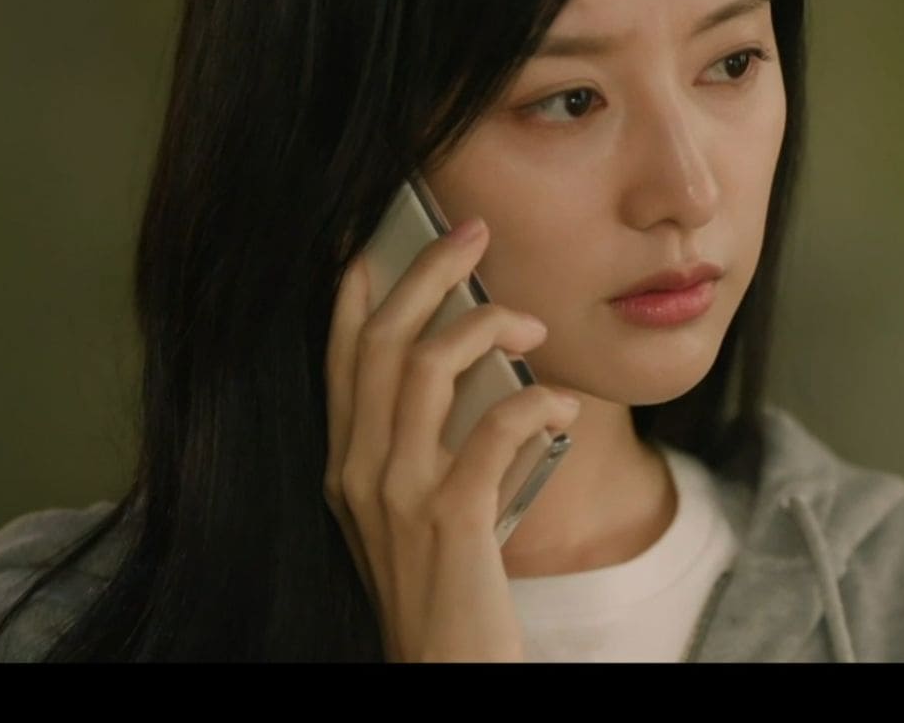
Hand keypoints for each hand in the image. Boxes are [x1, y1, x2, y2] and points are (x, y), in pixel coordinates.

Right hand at [323, 216, 580, 661]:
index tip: (385, 232)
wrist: (446, 672)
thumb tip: (491, 370)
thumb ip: (437, 445)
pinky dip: (538, 400)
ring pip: (428, 365)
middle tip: (475, 230)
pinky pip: (496, 425)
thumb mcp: (423, 510)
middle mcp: (356, 471)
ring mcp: (396, 494)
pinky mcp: (449, 519)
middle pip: (383, 338)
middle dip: (430, 270)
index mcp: (344, 464)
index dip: (360, 284)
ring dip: (488, 324)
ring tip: (534, 324)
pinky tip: (564, 406)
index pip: (340, 352)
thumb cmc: (450, 592)